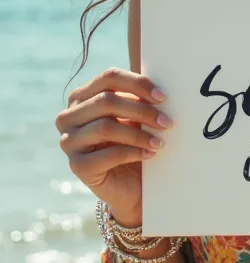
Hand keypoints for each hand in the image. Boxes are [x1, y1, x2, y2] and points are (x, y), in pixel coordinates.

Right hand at [55, 68, 171, 225]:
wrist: (130, 185)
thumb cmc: (134, 142)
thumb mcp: (135, 117)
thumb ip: (139, 99)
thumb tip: (159, 91)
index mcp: (81, 97)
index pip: (109, 77)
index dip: (138, 83)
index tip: (163, 97)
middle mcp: (68, 117)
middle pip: (106, 101)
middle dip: (142, 111)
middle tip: (167, 122)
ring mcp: (69, 141)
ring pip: (105, 127)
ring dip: (139, 134)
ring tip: (160, 142)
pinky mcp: (77, 166)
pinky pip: (108, 154)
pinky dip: (134, 153)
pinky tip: (150, 154)